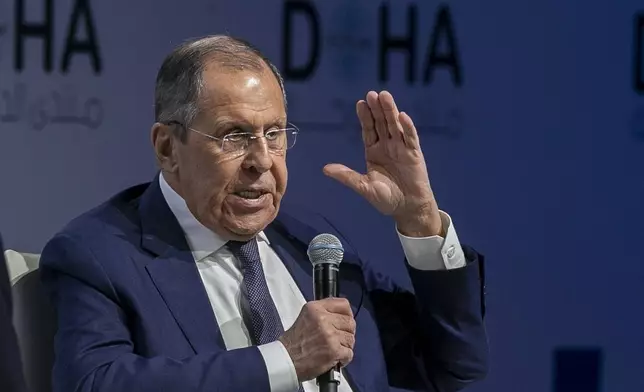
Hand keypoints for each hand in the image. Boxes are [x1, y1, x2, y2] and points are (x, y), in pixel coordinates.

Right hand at [278, 298, 355, 381]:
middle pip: (350, 322)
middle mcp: (323, 319)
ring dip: (345, 346)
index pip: (343, 304)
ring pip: (351, 338)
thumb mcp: (306, 316)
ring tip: (334, 349)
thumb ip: (323, 312)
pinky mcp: (334, 351)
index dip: (347, 314)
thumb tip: (341, 314)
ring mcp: (329, 335)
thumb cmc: (294, 342)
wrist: (286, 360)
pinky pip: (349, 353)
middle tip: (339, 339)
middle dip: (347, 332)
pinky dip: (344, 358)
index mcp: (315, 308)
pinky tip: (335, 358)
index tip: (345, 321)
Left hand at [323, 91, 442, 236]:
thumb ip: (347, 176)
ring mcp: (401, 148)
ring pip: (395, 126)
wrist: (408, 209)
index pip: (368, 130)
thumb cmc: (386, 199)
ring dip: (390, 111)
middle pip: (381, 123)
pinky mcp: (414, 154)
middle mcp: (387, 146)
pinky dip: (407, 127)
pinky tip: (402, 116)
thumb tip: (325, 169)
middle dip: (376, 109)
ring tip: (385, 96)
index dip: (365, 117)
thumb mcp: (364, 187)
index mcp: (373, 151)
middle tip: (371, 94)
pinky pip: (410, 138)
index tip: (360, 103)